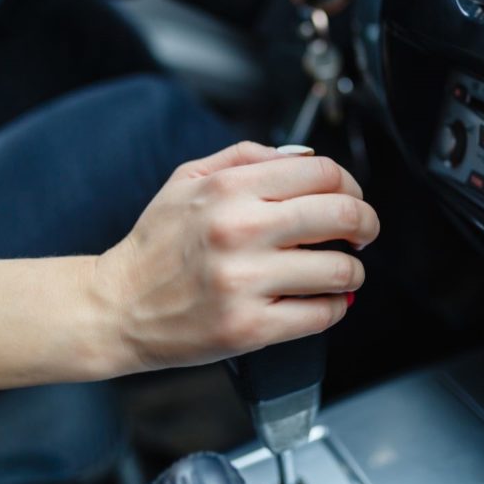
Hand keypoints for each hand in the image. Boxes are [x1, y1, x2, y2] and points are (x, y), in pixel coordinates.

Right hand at [91, 142, 379, 373]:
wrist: (116, 307)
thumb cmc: (154, 245)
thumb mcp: (187, 180)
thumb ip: (246, 157)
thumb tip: (304, 157)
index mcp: (229, 189)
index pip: (323, 172)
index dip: (351, 184)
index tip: (352, 198)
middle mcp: (240, 230)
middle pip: (343, 214)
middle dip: (367, 224)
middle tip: (363, 234)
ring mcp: (246, 281)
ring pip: (341, 269)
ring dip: (353, 270)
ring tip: (341, 271)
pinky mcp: (250, 326)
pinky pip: (323, 314)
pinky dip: (335, 306)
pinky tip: (321, 300)